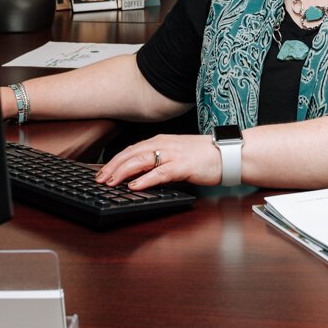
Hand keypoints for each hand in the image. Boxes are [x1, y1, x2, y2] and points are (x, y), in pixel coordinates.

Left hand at [97, 133, 221, 190]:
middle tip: (99, 178)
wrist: (227, 153)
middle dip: (112, 166)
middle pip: (131, 154)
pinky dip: (144, 180)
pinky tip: (134, 186)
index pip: (132, 149)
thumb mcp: (177, 154)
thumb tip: (141, 174)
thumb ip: (159, 161)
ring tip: (110, 181)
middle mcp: (164, 145)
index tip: (103, 170)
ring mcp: (172, 155)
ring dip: (122, 172)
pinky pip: (159, 173)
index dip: (115, 160)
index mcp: (161, 141)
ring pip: (140, 161)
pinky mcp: (182, 166)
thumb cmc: (205, 155)